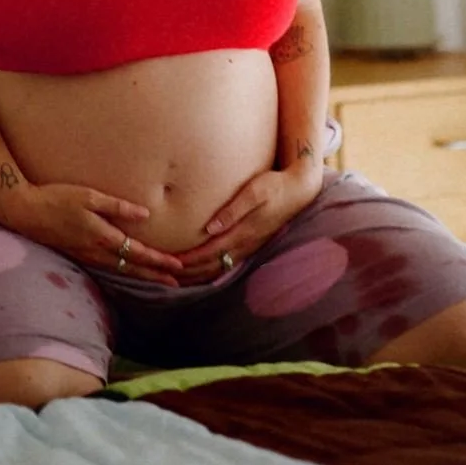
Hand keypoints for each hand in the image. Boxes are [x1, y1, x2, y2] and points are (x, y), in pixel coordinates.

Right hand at [0, 180, 183, 287]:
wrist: (25, 212)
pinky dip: (123, 271)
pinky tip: (128, 269)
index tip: (178, 266)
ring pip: (121, 270)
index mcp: (102, 237)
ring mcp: (87, 256)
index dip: (159, 261)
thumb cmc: (57, 198)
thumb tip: (145, 215)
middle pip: (132, 268)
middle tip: (177, 282)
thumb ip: (117, 207)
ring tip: (158, 279)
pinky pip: (108, 267)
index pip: (137, 254)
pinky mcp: (79, 254)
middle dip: (155, 275)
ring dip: (141, 275)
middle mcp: (96, 252)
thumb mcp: (89, 196)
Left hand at [175, 162, 322, 279]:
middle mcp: (245, 245)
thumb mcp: (254, 192)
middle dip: (189, 272)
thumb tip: (211, 227)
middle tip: (166, 275)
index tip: (171, 262)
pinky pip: (228, 264)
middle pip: (212, 265)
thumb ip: (232, 210)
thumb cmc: (274, 186)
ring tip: (179, 278)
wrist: (298, 191)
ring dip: (199, 275)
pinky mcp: (252, 244)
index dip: (190, 259)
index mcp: (243, 233)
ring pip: (220, 268)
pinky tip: (202, 271)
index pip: (210, 252)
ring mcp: (249, 247)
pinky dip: (212, 270)